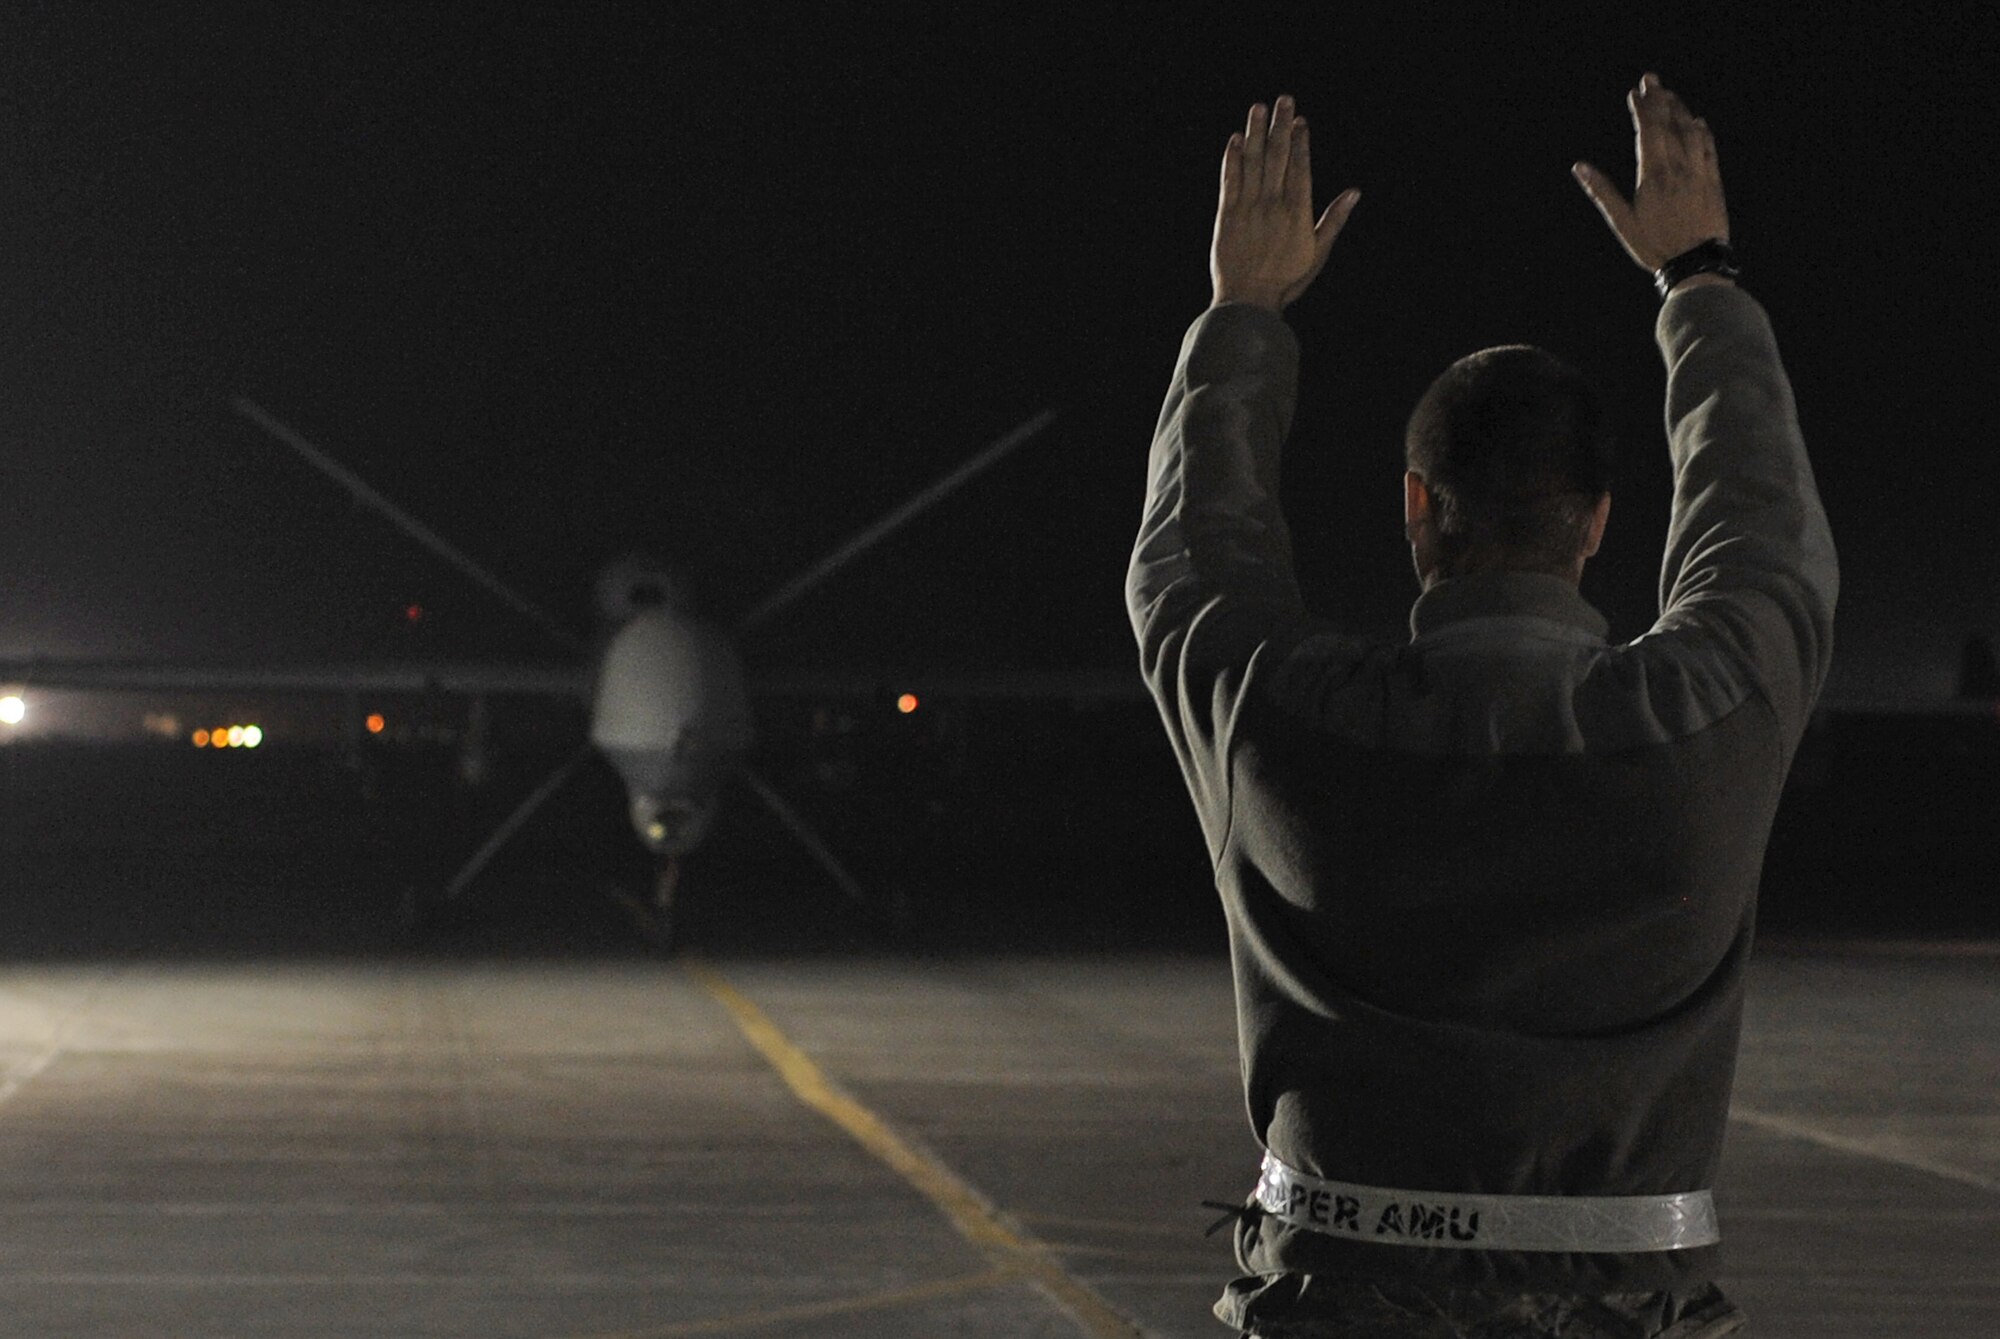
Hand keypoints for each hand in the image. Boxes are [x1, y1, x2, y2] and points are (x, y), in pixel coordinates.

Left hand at [1210, 95, 1360, 311]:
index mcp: (1298, 212)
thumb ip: (1334, 220)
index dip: (1301, 141)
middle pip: (1278, 156)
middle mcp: (1273, 204)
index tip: (1301, 120)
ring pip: (1253, 162)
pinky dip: (1232, 159)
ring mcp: (1248, 207)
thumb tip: (1355, 193)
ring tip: (1259, 108)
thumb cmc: (1287, 280)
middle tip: (1284, 99)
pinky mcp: (1226, 215)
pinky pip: (1230, 180)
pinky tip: (1235, 139)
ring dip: (1256, 133)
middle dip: (1281, 126)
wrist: (1248, 300)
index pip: (1300, 167)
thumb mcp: (1318, 253)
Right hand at [1573, 73, 1729, 274]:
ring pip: (1691, 130)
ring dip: (1680, 109)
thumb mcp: (1623, 222)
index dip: (1642, 107)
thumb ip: (1602, 191)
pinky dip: (1702, 131)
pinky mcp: (1713, 180)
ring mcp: (1699, 171)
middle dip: (1660, 98)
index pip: (1649, 130)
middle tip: (1651, 79)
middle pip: (1671, 122)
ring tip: (1670, 96)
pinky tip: (1697, 122)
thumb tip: (1580, 167)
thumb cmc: (1655, 246)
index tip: (1635, 91)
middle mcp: (1679, 166)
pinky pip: (1708, 147)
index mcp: (1654, 174)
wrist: (1697, 263)